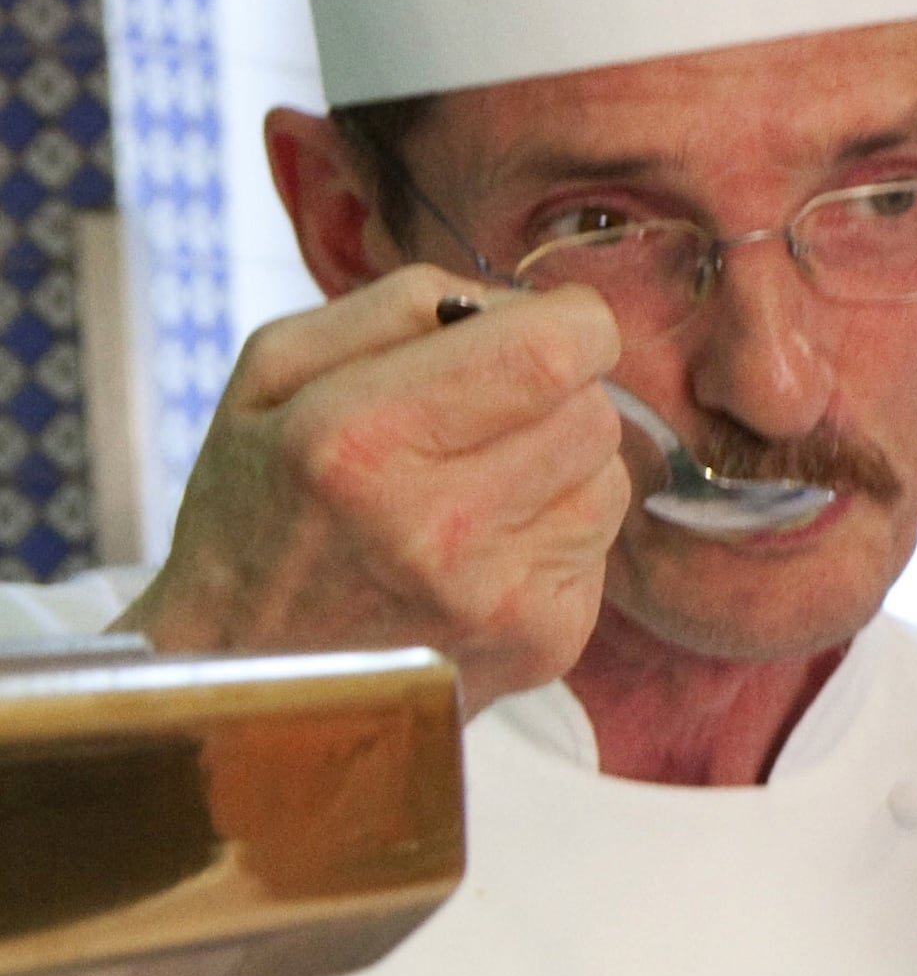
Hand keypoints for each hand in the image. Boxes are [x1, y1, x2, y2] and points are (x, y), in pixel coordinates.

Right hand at [117, 270, 629, 702]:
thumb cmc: (258, 507)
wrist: (248, 675)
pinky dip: (557, 533)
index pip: (554, 352)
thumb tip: (516, 300)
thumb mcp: (274, 374)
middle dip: (557, 395)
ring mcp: (498, 596)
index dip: (570, 324)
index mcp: (359, 439)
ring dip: (561, 466)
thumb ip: (396, 306)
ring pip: (610, 478)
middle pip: (594, 412)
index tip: (542, 330)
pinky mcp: (545, 643)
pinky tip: (485, 550)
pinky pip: (600, 548)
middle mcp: (436, 524)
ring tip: (476, 488)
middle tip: (488, 416)